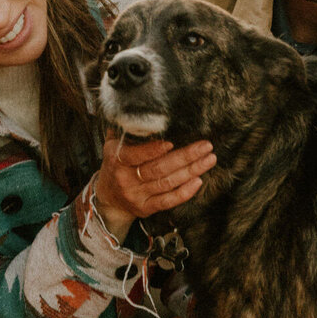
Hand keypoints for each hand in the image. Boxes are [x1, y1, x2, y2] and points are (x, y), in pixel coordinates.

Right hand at [94, 134, 215, 241]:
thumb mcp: (113, 144)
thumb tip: (143, 109)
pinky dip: (184, 192)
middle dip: (185, 156)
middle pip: (158, 168)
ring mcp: (136, 195)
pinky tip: (198, 181)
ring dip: (191, 171)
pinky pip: (167, 201)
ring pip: (167, 183)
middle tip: (206, 146)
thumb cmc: (116, 164)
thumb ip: (126, 129)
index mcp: (117, 159)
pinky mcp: (145, 208)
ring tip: (209, 160)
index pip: (136, 154)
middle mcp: (125, 179)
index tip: (172, 142)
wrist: (108, 196)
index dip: (154, 150)